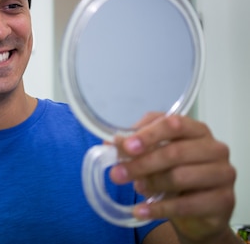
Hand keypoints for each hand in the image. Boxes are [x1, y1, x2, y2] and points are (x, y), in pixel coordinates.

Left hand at [109, 113, 236, 242]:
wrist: (198, 212)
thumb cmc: (175, 175)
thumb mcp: (154, 157)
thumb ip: (135, 148)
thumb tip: (110, 143)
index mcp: (196, 130)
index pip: (173, 124)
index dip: (147, 134)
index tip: (125, 146)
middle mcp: (214, 148)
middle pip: (174, 152)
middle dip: (141, 163)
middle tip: (116, 173)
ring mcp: (223, 174)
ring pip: (180, 177)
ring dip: (151, 183)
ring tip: (135, 188)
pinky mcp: (224, 200)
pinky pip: (186, 205)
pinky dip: (159, 208)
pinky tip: (141, 211)